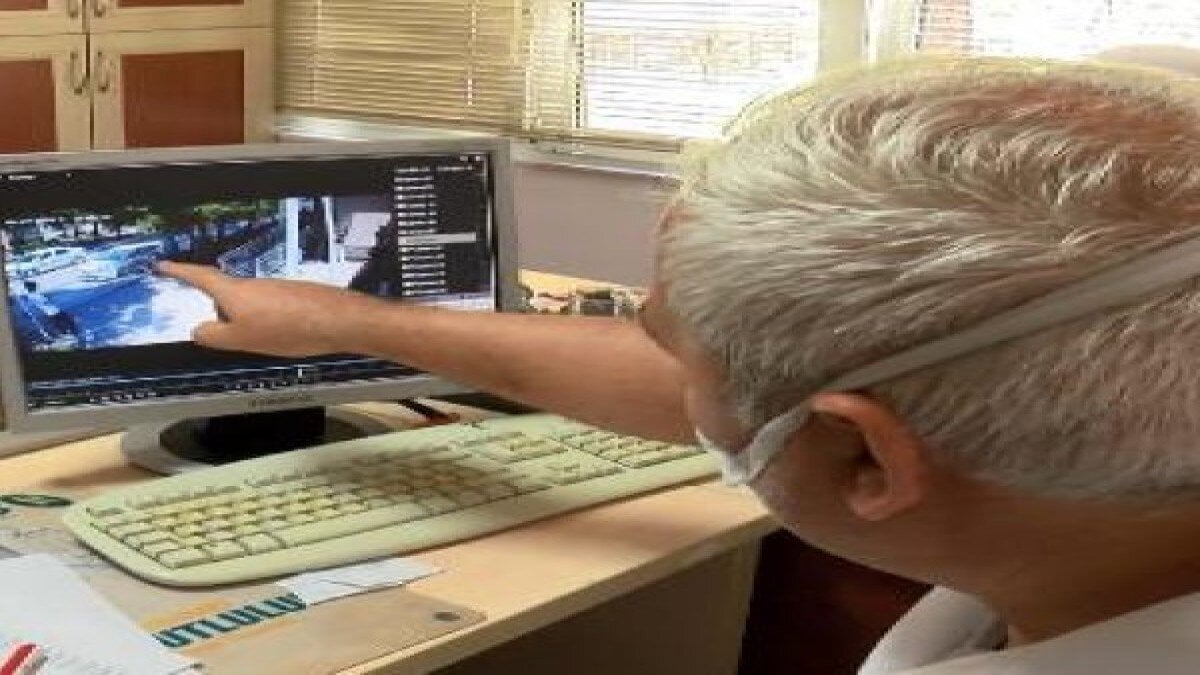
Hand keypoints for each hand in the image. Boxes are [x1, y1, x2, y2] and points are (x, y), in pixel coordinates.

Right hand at [156, 261, 379, 356]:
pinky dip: (271, 324)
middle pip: (226, 295)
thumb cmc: (292, 328)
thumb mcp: (241, 340)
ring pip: (252, 305)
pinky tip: (285, 338)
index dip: (178, 271)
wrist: (340, 321)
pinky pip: (273, 311)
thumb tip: (199, 331)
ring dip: (251, 323)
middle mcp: (255, 284)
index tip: (164, 265)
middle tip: (224, 332)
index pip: (199, 277)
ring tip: (266, 341)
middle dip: (222, 313)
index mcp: (235, 292)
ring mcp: (276, 288)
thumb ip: (214, 336)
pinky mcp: (295, 297)